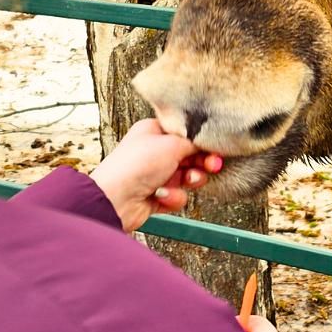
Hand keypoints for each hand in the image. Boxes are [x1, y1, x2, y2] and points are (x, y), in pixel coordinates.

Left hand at [89, 119, 222, 231]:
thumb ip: (195, 142)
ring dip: (189, 181)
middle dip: (201, 163)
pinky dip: (173, 197)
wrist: (115, 199)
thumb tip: (209, 142)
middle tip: (211, 165)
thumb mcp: (172, 144)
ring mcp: (154, 175)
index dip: (201, 141)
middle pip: (189, 156)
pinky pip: (176, 196)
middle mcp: (154, 152)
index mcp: (154, 132)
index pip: (185, 133)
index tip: (216, 147)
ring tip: (187, 181)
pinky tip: (162, 195)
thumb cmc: (135, 166)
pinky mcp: (155, 196)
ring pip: (186, 177)